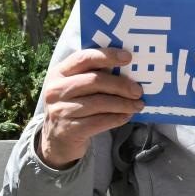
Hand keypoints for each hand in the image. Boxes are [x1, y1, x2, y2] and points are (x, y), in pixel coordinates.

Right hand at [39, 47, 143, 168]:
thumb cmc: (73, 106)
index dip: (107, 56)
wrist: (56, 140)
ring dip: (123, 104)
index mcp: (59, 72)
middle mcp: (56, 90)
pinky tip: (127, 116)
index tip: (128, 57)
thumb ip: (93, 76)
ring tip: (138, 105)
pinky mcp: (69, 130)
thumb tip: (128, 69)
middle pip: (94, 81)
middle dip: (120, 84)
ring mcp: (60, 110)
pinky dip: (117, 118)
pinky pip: (99, 122)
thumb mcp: (75, 87)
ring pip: (99, 103)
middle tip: (138, 90)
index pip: (84, 58)